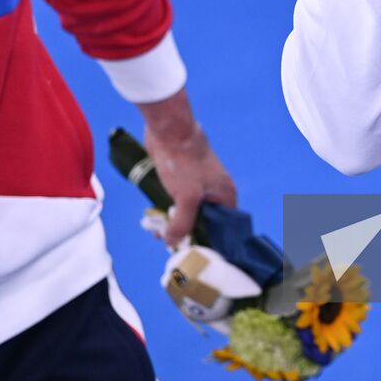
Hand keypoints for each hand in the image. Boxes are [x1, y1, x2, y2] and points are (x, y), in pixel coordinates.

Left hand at [139, 88, 236, 247]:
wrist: (168, 130)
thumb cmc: (183, 162)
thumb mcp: (186, 198)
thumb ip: (182, 224)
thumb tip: (173, 242)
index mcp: (225, 194)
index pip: (222, 228)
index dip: (207, 240)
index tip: (190, 250)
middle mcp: (214, 190)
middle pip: (203, 220)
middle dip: (186, 231)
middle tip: (169, 241)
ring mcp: (198, 183)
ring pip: (187, 210)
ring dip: (174, 221)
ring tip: (159, 231)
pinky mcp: (182, 177)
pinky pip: (177, 200)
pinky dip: (168, 208)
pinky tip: (155, 216)